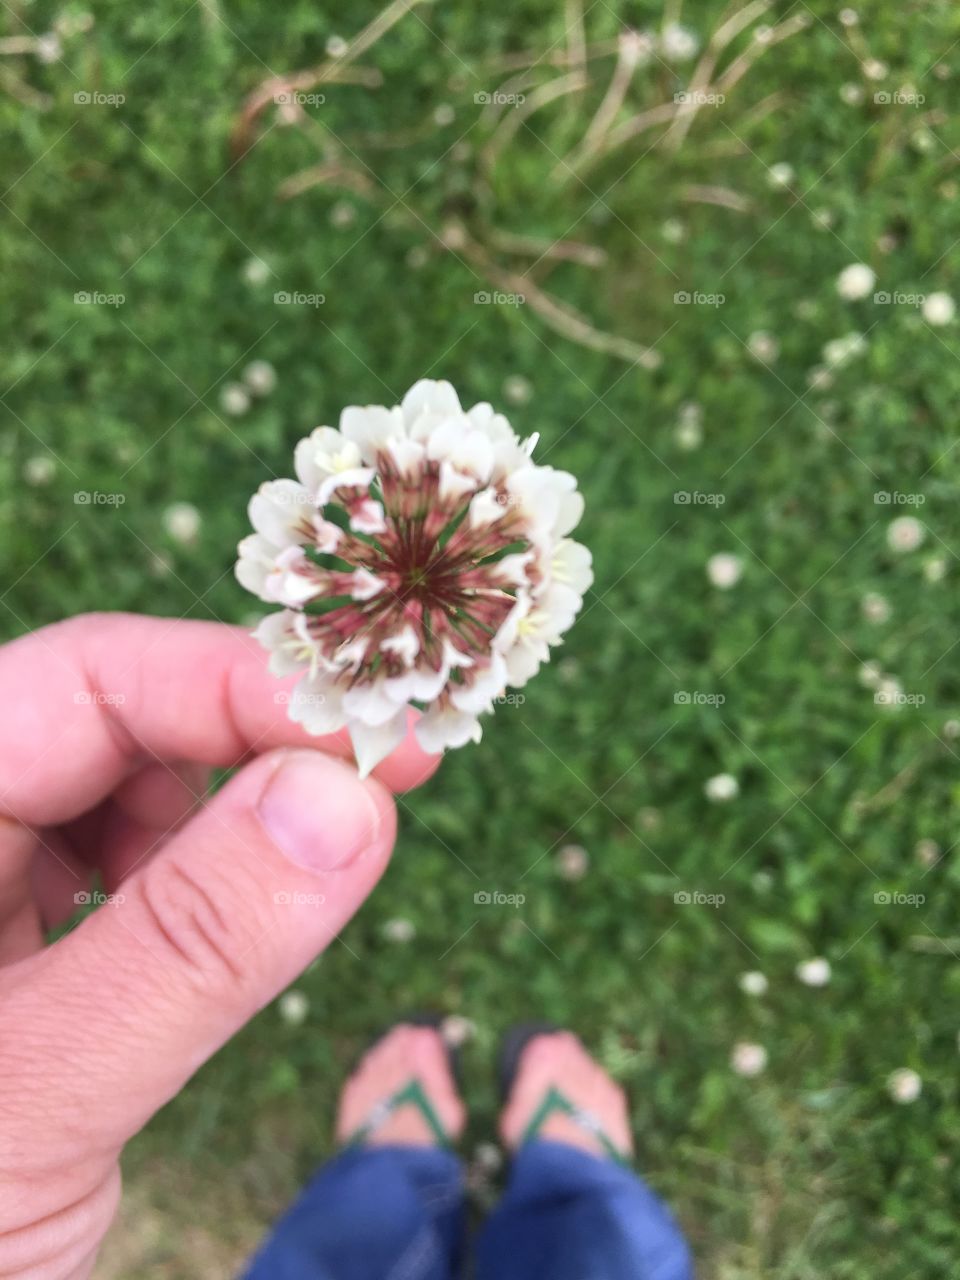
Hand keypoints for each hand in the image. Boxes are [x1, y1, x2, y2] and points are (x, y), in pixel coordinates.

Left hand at [0, 612, 437, 1279]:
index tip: (371, 725)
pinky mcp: (16, 953)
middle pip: (105, 719)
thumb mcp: (37, 1093)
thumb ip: (185, 944)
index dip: (232, 681)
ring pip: (120, 787)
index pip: (80, 681)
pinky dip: (202, 874)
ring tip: (324, 843)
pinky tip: (242, 911)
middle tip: (385, 773)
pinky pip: (122, 870)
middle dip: (251, 736)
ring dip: (232, 803)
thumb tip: (346, 796)